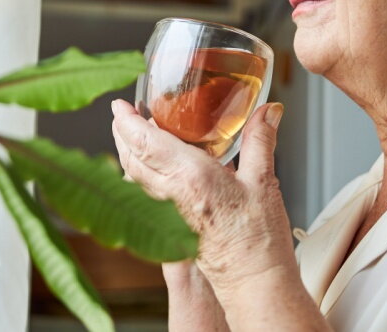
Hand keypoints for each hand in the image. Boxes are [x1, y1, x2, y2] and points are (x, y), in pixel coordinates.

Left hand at [110, 99, 295, 291]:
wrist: (253, 283)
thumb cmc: (258, 240)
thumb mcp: (264, 182)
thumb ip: (261, 140)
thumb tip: (268, 110)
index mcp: (190, 177)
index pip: (145, 142)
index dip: (126, 121)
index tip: (119, 104)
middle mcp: (172, 194)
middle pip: (131, 158)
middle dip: (121, 133)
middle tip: (122, 114)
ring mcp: (169, 211)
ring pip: (135, 176)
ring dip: (129, 153)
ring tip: (135, 134)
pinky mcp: (174, 224)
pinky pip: (147, 192)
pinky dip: (142, 172)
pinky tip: (156, 167)